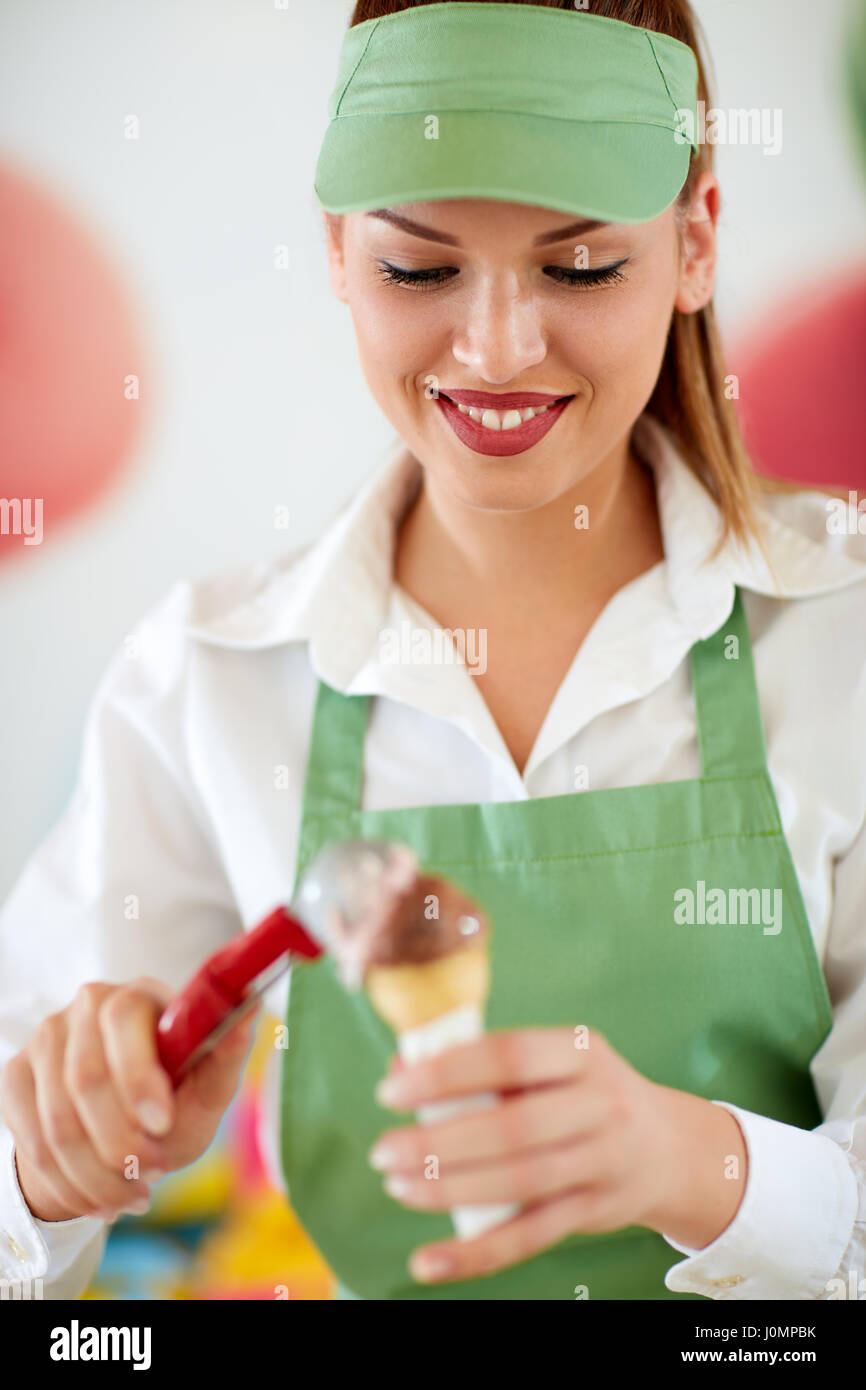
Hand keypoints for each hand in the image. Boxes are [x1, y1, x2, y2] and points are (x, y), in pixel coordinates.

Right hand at [0, 977, 258, 1221]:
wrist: (120, 1135)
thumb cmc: (173, 1105)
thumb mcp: (207, 1091)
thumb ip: (224, 1057)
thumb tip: (251, 1005)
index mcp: (140, 995)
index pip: (123, 1020)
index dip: (138, 1078)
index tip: (161, 1126)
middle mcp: (89, 1004)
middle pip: (86, 1078)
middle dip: (119, 1143)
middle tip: (149, 1175)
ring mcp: (48, 1037)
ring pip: (57, 1120)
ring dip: (95, 1174)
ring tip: (129, 1196)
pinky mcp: (17, 1073)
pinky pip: (29, 1137)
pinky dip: (65, 1181)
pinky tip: (96, 1197)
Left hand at [368, 1026, 747, 1283]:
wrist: (668, 1147)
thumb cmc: (581, 1092)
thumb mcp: (549, 1062)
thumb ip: (480, 1064)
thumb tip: (401, 1068)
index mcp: (581, 1051)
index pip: (509, 1055)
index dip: (446, 1073)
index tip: (391, 1092)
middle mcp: (599, 1104)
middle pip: (513, 1127)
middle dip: (439, 1143)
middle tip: (385, 1151)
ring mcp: (602, 1161)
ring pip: (520, 1183)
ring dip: (450, 1190)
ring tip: (400, 1187)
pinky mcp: (594, 1211)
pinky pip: (531, 1237)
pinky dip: (476, 1254)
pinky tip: (430, 1261)